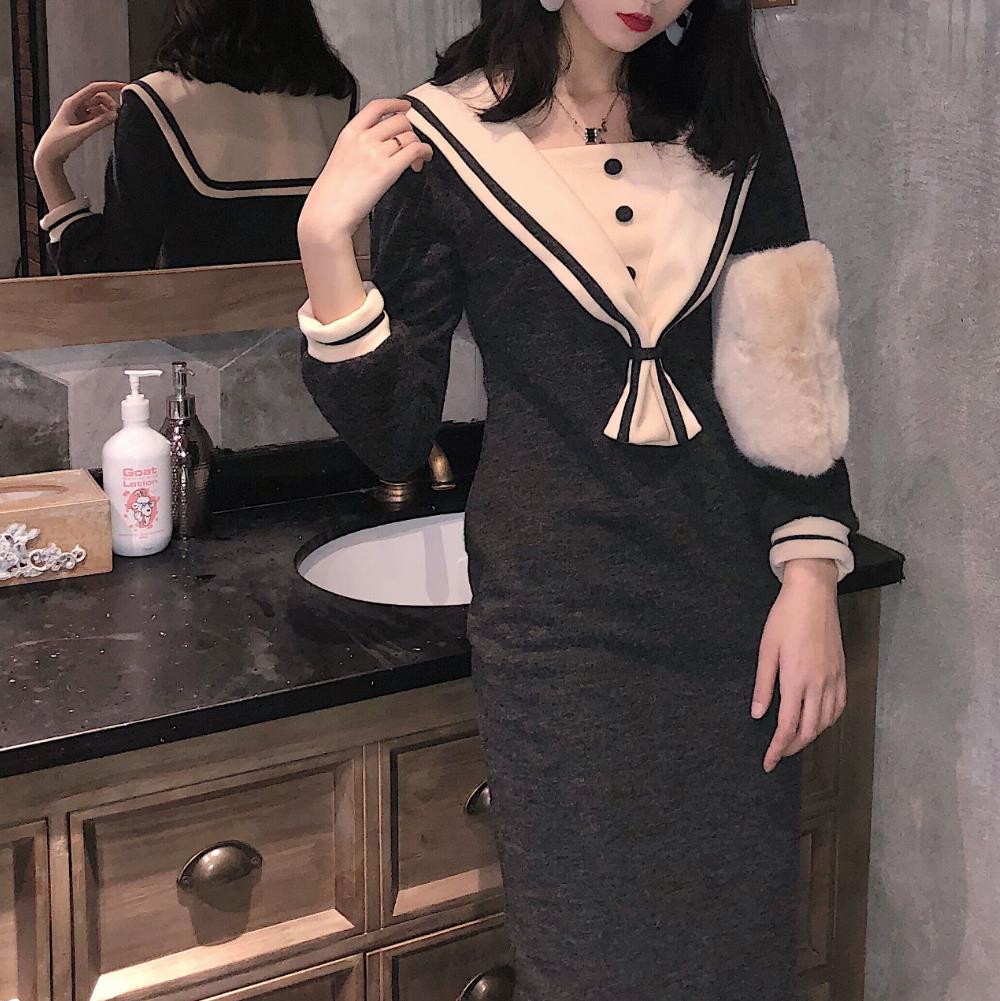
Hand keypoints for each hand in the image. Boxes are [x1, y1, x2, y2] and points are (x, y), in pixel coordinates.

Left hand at [34, 81, 124, 168]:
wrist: (50, 154)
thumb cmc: (58, 142)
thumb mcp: (80, 133)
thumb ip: (98, 124)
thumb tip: (113, 115)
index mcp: (72, 103)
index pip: (94, 89)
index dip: (109, 86)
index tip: (122, 87)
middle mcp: (75, 106)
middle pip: (98, 97)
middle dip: (109, 103)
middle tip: (118, 113)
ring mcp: (78, 113)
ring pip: (98, 106)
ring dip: (107, 111)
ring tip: (114, 120)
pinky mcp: (81, 122)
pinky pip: (96, 115)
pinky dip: (103, 118)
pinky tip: (107, 123)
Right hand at [298, 97, 433, 246]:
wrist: (328, 213)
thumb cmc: (332, 194)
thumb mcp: (341, 158)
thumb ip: (358, 147)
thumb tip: (379, 147)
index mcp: (350, 133)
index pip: (376, 107)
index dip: (395, 104)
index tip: (404, 107)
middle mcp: (364, 138)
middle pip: (398, 121)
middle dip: (410, 131)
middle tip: (411, 145)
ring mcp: (376, 152)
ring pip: (409, 135)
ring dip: (418, 146)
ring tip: (416, 161)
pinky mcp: (388, 169)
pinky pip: (415, 150)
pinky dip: (425, 152)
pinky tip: (423, 160)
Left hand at [752, 558, 846, 771]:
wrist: (813, 594)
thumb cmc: (785, 618)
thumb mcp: (766, 650)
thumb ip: (763, 685)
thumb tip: (758, 715)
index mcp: (796, 680)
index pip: (787, 727)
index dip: (776, 749)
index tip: (767, 763)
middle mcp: (819, 684)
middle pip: (809, 730)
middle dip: (792, 747)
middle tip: (777, 754)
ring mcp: (834, 678)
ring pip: (826, 721)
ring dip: (811, 736)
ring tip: (794, 740)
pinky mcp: (842, 670)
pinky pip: (839, 705)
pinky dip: (828, 720)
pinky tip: (818, 721)